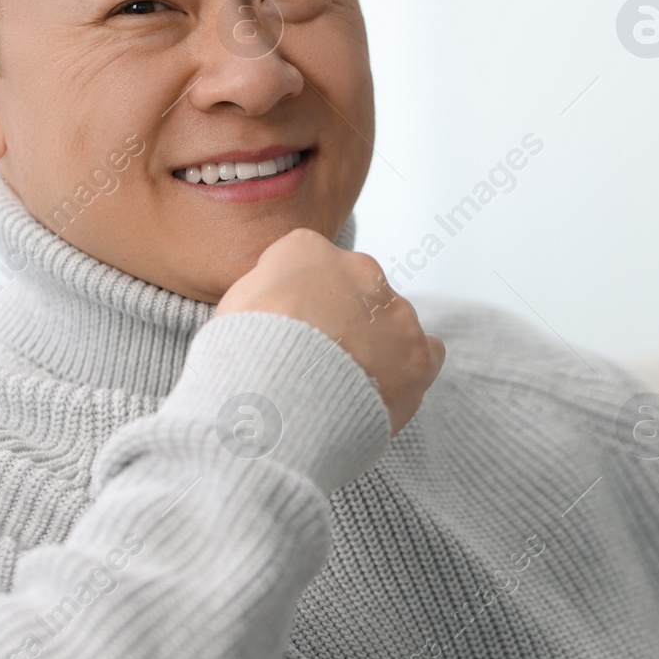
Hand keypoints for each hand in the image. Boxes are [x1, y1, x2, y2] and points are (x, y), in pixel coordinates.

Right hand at [215, 228, 444, 432]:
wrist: (275, 406)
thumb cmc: (241, 363)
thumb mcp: (230, 311)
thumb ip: (262, 293)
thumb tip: (276, 303)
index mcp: (306, 251)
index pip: (310, 264)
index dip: (300, 303)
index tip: (291, 332)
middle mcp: (359, 270)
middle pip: (357, 291)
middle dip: (343, 321)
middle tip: (318, 364)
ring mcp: (394, 312)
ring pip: (391, 322)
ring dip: (375, 347)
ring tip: (344, 389)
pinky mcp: (418, 355)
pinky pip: (428, 351)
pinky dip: (410, 369)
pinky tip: (381, 391)